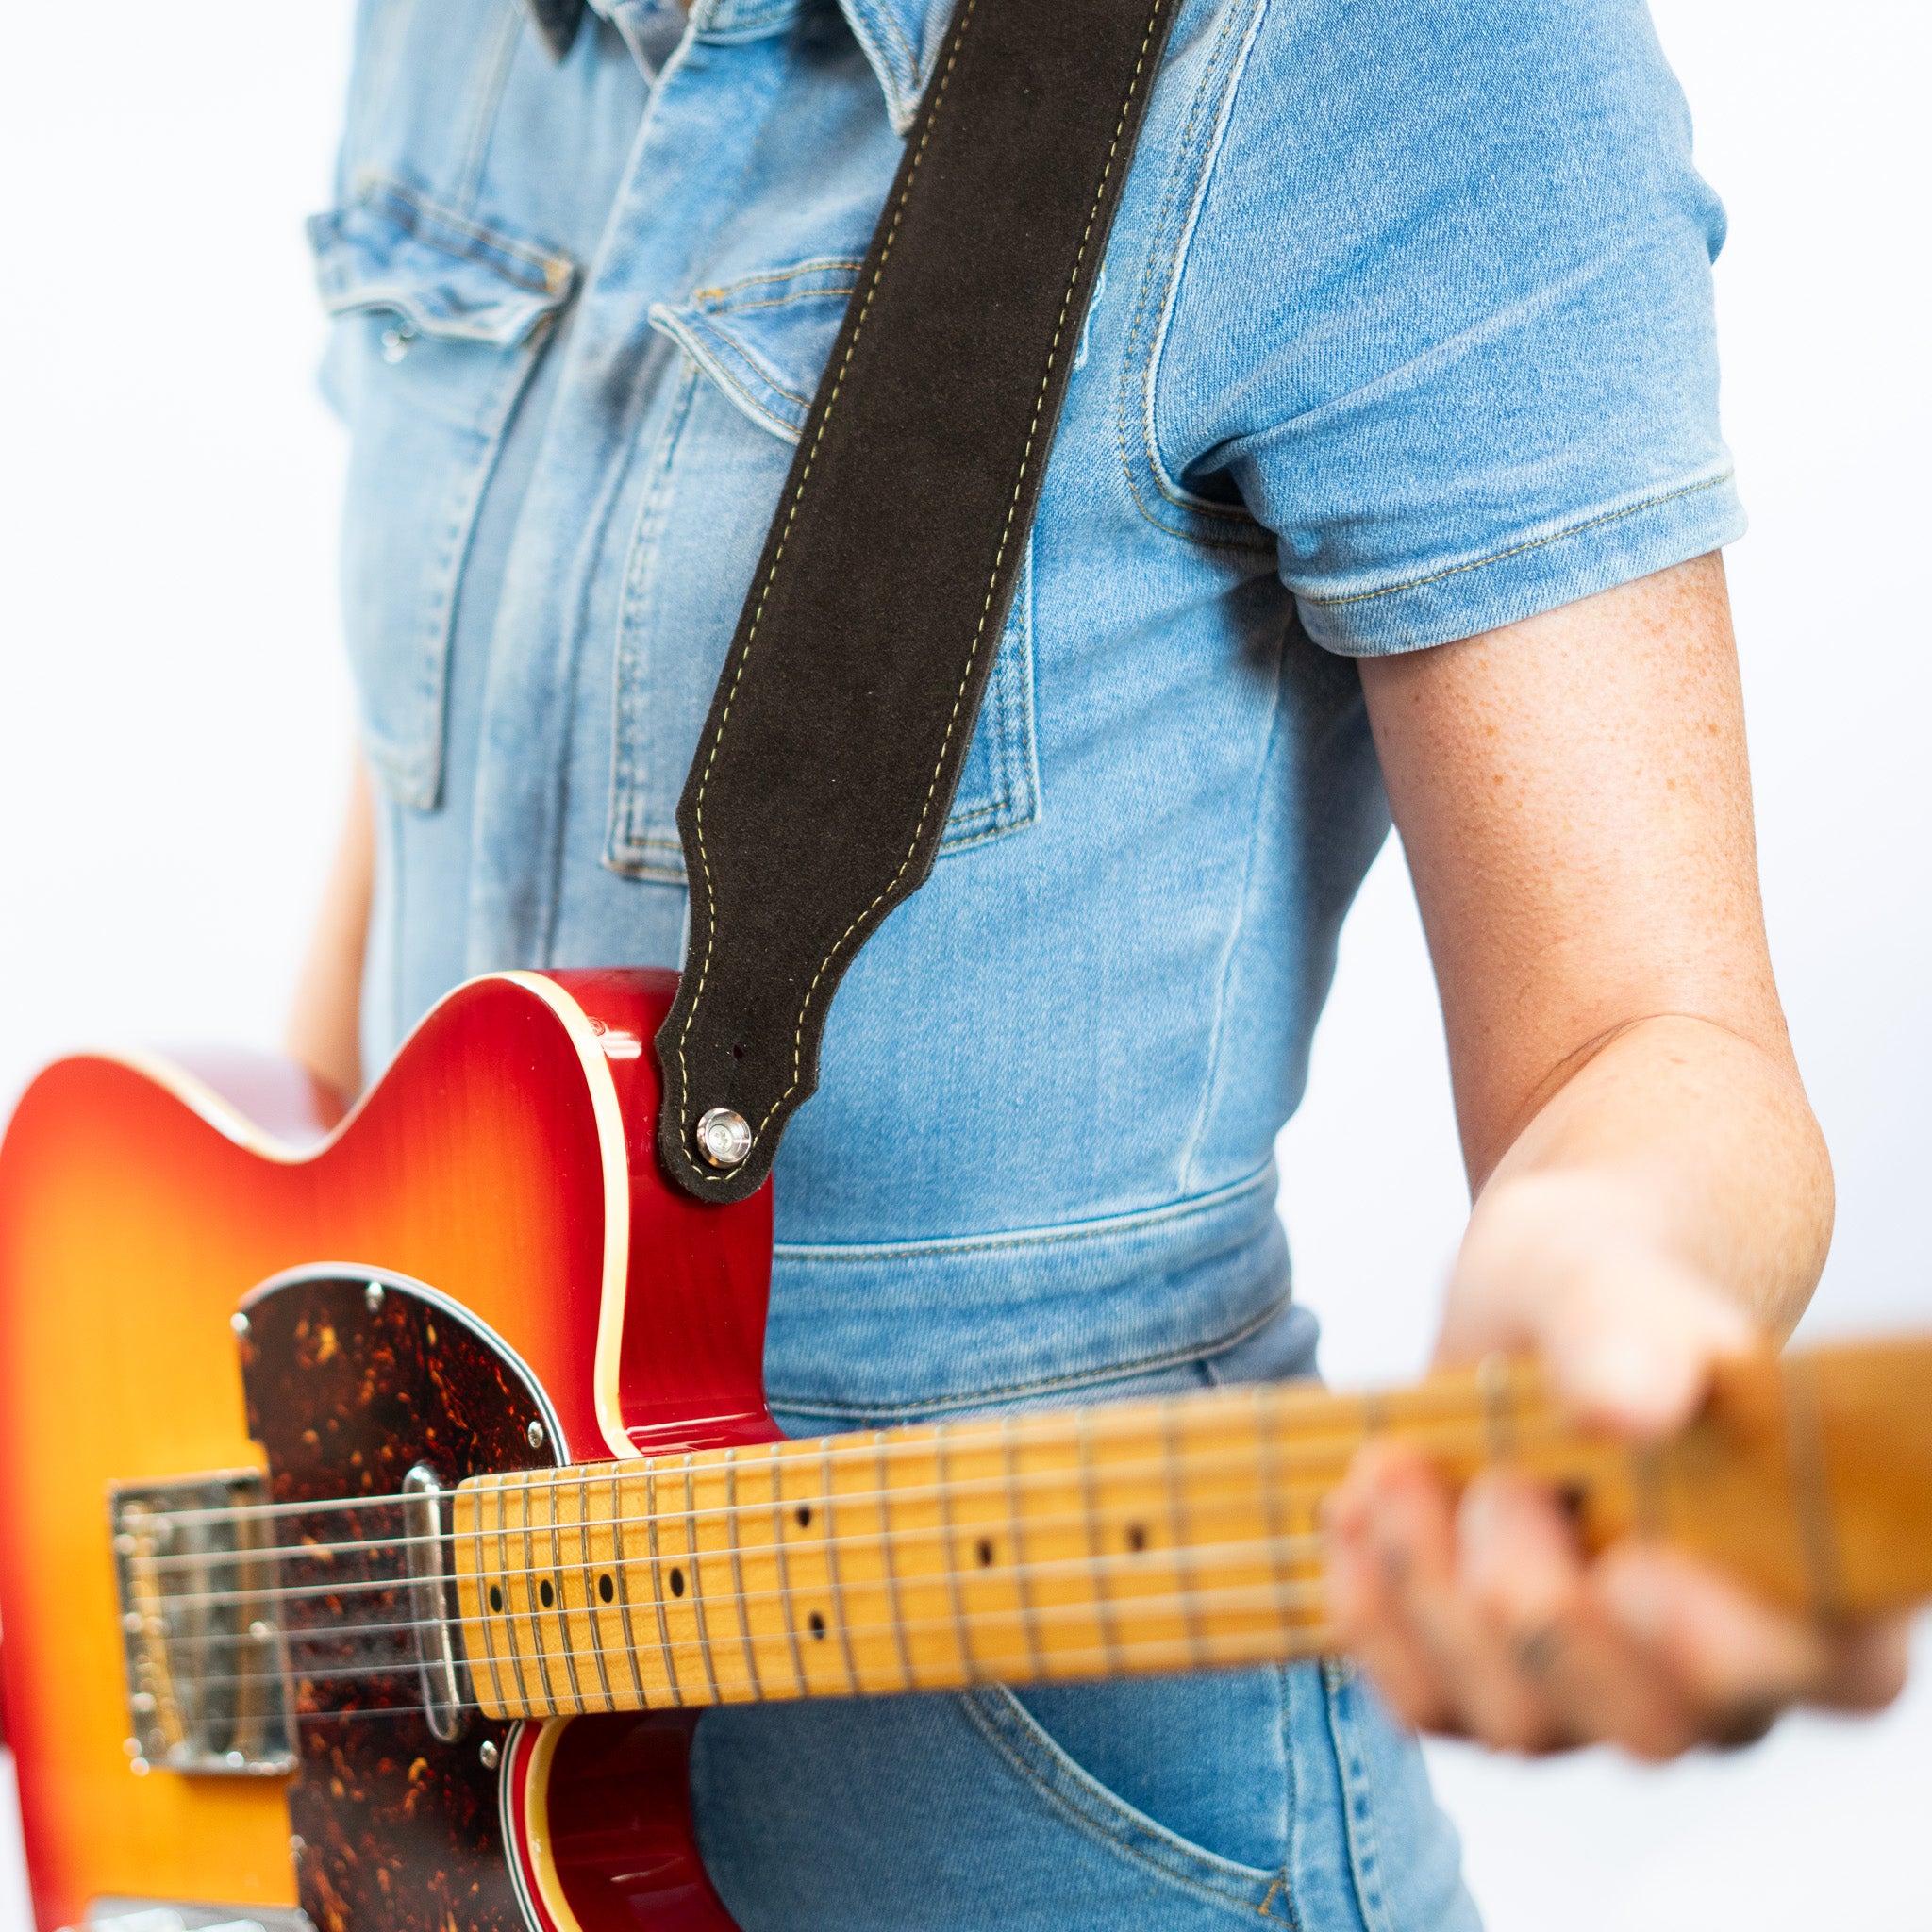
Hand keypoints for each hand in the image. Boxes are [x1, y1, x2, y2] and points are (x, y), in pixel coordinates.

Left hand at [1322, 1172, 1909, 1757]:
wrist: (1526, 1317)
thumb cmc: (1602, 1300)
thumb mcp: (1609, 1284)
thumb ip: (1629, 1334)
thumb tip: (1624, 1405)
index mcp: (1813, 1567)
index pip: (1837, 1671)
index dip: (1732, 1647)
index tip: (1636, 1566)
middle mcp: (1724, 1664)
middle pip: (1652, 1723)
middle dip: (1540, 1604)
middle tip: (1498, 1483)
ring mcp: (1602, 1693)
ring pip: (1522, 1722)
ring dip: (1435, 1593)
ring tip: (1395, 1470)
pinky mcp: (1490, 1689)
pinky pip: (1426, 1706)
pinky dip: (1375, 1611)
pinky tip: (1357, 1514)